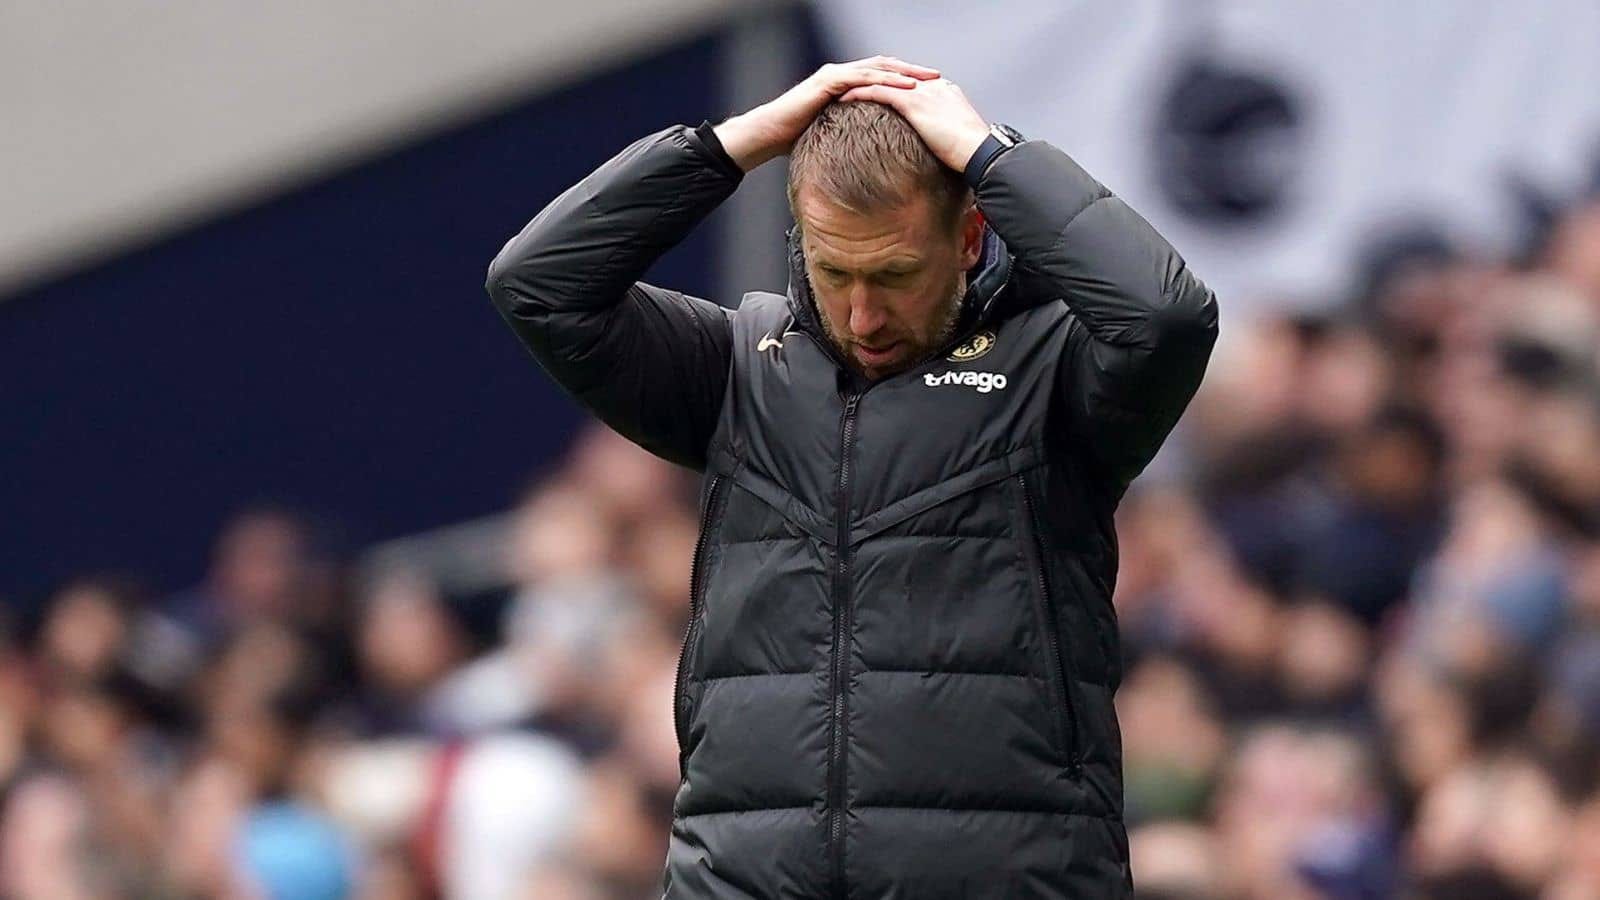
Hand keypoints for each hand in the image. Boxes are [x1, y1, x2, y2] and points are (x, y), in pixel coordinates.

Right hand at [714, 56, 942, 171]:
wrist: (767, 136)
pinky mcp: (827, 82)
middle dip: (913, 72)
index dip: (908, 82)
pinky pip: (861, 78)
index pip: (883, 77)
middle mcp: (842, 75)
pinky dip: (884, 80)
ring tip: (928, 80)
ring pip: (877, 68)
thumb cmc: (795, 140)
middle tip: (939, 79)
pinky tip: (903, 88)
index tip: (933, 91)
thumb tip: (871, 155)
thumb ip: (852, 136)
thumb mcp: (833, 136)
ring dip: (905, 73)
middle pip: (886, 67)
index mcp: (847, 84)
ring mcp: (835, 75)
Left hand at [837, 77, 990, 173]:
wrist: (981, 153)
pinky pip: (878, 92)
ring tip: (840, 90)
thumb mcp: (957, 141)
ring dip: (860, 84)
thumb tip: (936, 151)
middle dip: (872, 81)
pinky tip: (843, 99)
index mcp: (945, 93)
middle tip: (851, 87)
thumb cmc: (973, 156)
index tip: (874, 94)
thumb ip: (944, 137)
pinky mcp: (913, 102)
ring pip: (883, 80)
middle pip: (894, 77)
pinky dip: (859, 93)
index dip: (891, 88)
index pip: (911, 84)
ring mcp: (923, 92)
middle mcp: (933, 87)